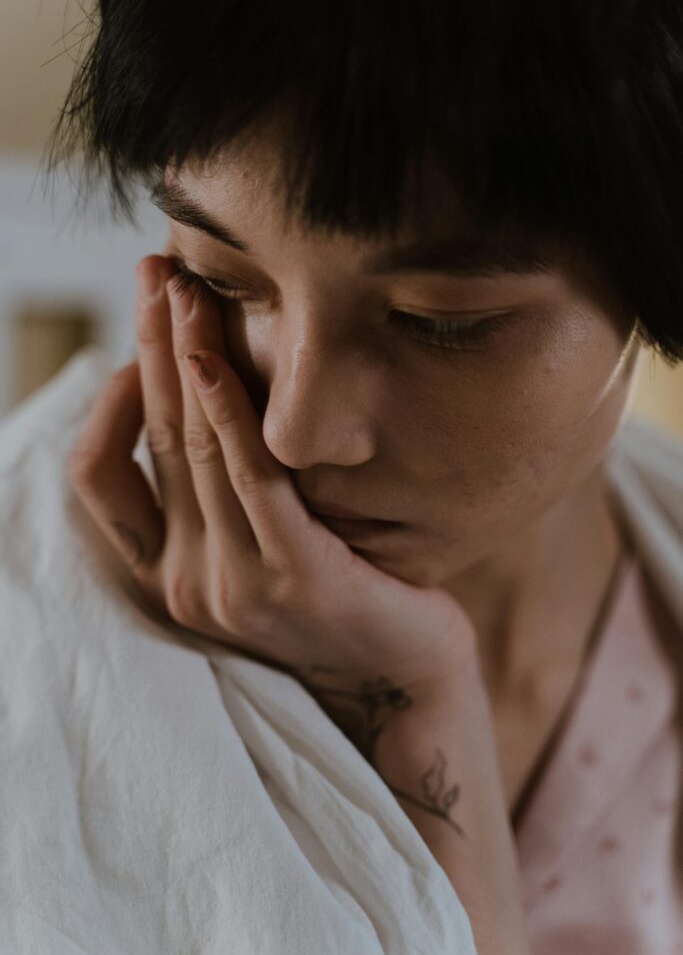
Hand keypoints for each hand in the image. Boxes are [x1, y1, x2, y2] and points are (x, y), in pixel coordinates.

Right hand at [68, 254, 476, 749]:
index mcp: (171, 579)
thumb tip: (208, 406)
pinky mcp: (291, 577)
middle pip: (152, 442)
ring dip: (180, 357)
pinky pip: (249, 476)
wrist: (408, 682)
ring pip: (192, 449)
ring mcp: (234, 586)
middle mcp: (186, 586)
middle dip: (149, 346)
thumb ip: (227, 499)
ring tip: (181, 287)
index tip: (137, 340)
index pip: (101, 482)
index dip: (111, 404)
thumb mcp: (265, 551)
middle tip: (154, 271)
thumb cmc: (344, 603)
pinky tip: (213, 355)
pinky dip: (224, 409)